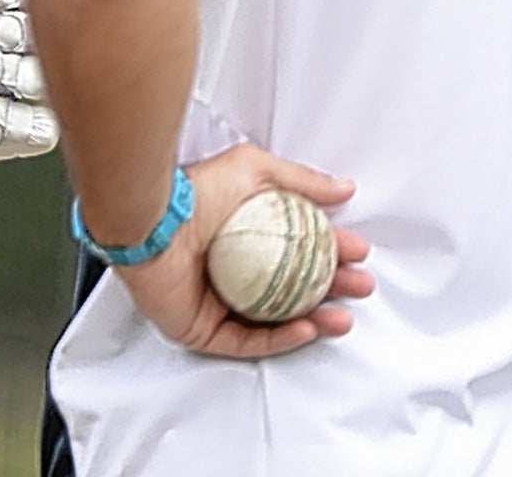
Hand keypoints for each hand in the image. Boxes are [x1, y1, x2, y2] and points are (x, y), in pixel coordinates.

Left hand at [112, 143, 372, 357]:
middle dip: (332, 289)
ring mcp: (216, 302)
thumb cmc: (192, 193)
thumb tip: (342, 188)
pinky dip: (282, 338)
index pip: (296, 250)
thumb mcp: (253, 170)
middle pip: (291, 288)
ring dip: (316, 319)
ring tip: (343, 315)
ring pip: (275, 320)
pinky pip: (249, 342)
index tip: (357, 252)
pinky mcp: (201, 330)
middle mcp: (230, 269)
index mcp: (241, 235)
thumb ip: (300, 181)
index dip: (331, 252)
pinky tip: (308, 327)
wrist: (152, 221)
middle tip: (359, 284)